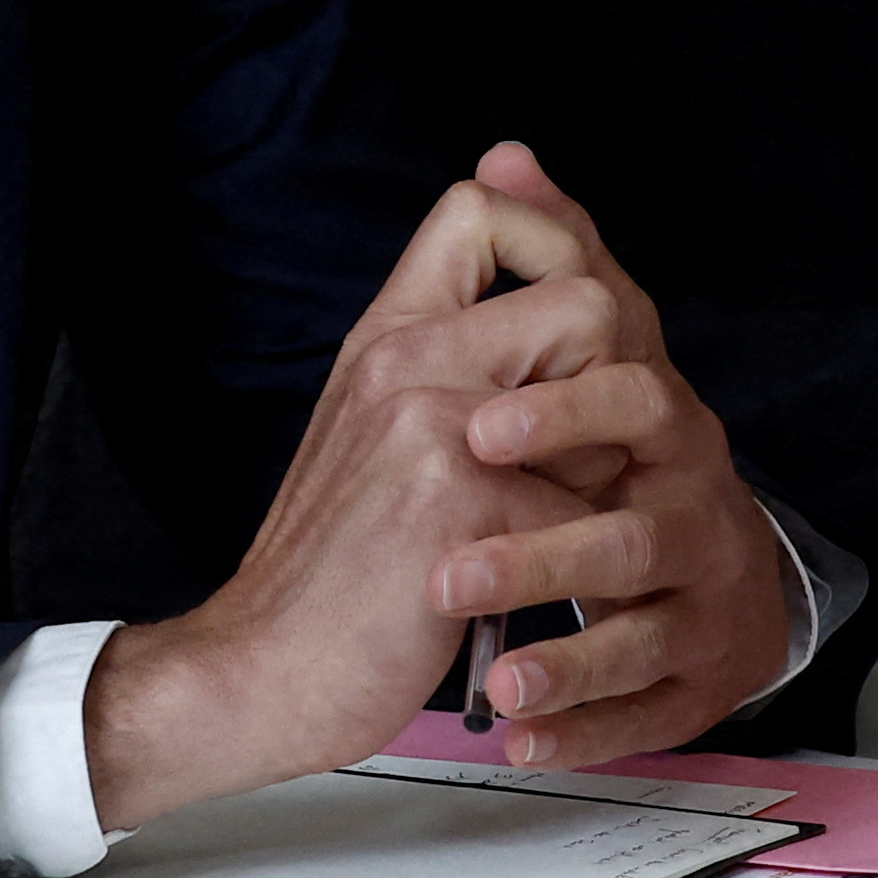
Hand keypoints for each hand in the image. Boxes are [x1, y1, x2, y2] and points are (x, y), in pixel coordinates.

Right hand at [80, 163, 609, 831]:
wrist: (262, 667)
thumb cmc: (334, 566)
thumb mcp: (377, 435)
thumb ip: (445, 367)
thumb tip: (546, 316)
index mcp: (385, 335)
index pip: (479, 209)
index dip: (552, 243)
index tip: (570, 317)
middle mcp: (403, 357)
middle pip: (583, 296)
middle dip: (614, 378)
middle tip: (586, 453)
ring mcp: (429, 423)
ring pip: (604, 396)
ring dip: (607, 465)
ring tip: (558, 517)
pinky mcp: (457, 501)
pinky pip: (586, 509)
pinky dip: (577, 561)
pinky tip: (533, 590)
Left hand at [429, 140, 796, 769]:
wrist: (699, 575)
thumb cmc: (626, 455)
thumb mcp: (585, 355)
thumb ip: (553, 259)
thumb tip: (506, 155)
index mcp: (666, 427)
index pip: (634, 400)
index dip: (562, 412)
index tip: (477, 430)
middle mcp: (695, 509)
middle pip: (639, 526)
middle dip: (548, 550)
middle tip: (457, 569)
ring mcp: (697, 601)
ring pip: (643, 632)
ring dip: (565, 658)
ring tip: (493, 681)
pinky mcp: (691, 680)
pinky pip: (647, 712)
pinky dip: (586, 730)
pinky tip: (523, 739)